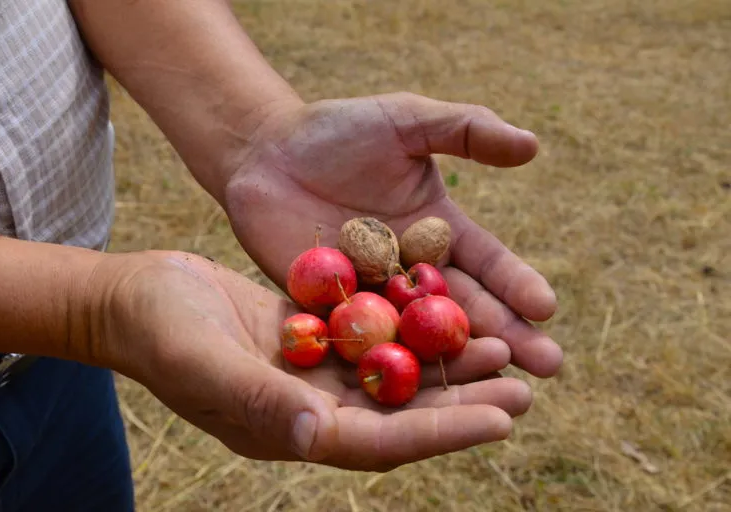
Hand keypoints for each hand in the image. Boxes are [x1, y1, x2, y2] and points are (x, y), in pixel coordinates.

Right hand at [93, 251, 531, 470]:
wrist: (135, 298)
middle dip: (461, 405)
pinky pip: (369, 337)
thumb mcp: (201, 360)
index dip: (442, 433)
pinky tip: (442, 309)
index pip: (380, 441)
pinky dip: (407, 329)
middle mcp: (309, 409)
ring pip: (391, 376)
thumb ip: (256, 399)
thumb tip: (318, 433)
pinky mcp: (309, 338)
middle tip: (525, 388)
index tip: (502, 420)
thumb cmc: (157, 331)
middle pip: (400, 414)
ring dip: (443, 366)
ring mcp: (311, 373)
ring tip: (501, 349)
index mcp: (290, 429)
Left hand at [222, 92, 561, 378]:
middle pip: (464, 309)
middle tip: (546, 368)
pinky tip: (406, 387)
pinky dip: (381, 360)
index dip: (516, 284)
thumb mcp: (407, 120)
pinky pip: (357, 338)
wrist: (266, 152)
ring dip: (453, 361)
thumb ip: (465, 130)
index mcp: (440, 231)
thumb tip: (532, 146)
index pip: (487, 262)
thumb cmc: (338, 130)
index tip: (547, 308)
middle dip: (506, 336)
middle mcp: (413, 272)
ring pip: (418, 333)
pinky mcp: (327, 311)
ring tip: (490, 387)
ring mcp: (372, 296)